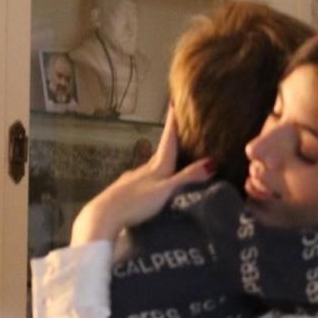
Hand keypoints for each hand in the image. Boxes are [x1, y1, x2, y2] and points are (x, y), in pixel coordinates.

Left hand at [71, 106, 215, 244]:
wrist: (105, 214)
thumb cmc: (136, 201)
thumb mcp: (165, 190)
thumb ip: (187, 178)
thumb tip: (212, 162)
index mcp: (156, 167)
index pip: (167, 140)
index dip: (172, 123)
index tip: (173, 103)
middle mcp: (144, 169)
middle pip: (160, 153)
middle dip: (169, 143)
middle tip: (177, 133)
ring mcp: (133, 180)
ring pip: (150, 168)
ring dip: (160, 163)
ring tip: (169, 163)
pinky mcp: (125, 192)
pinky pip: (142, 181)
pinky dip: (150, 179)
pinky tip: (149, 187)